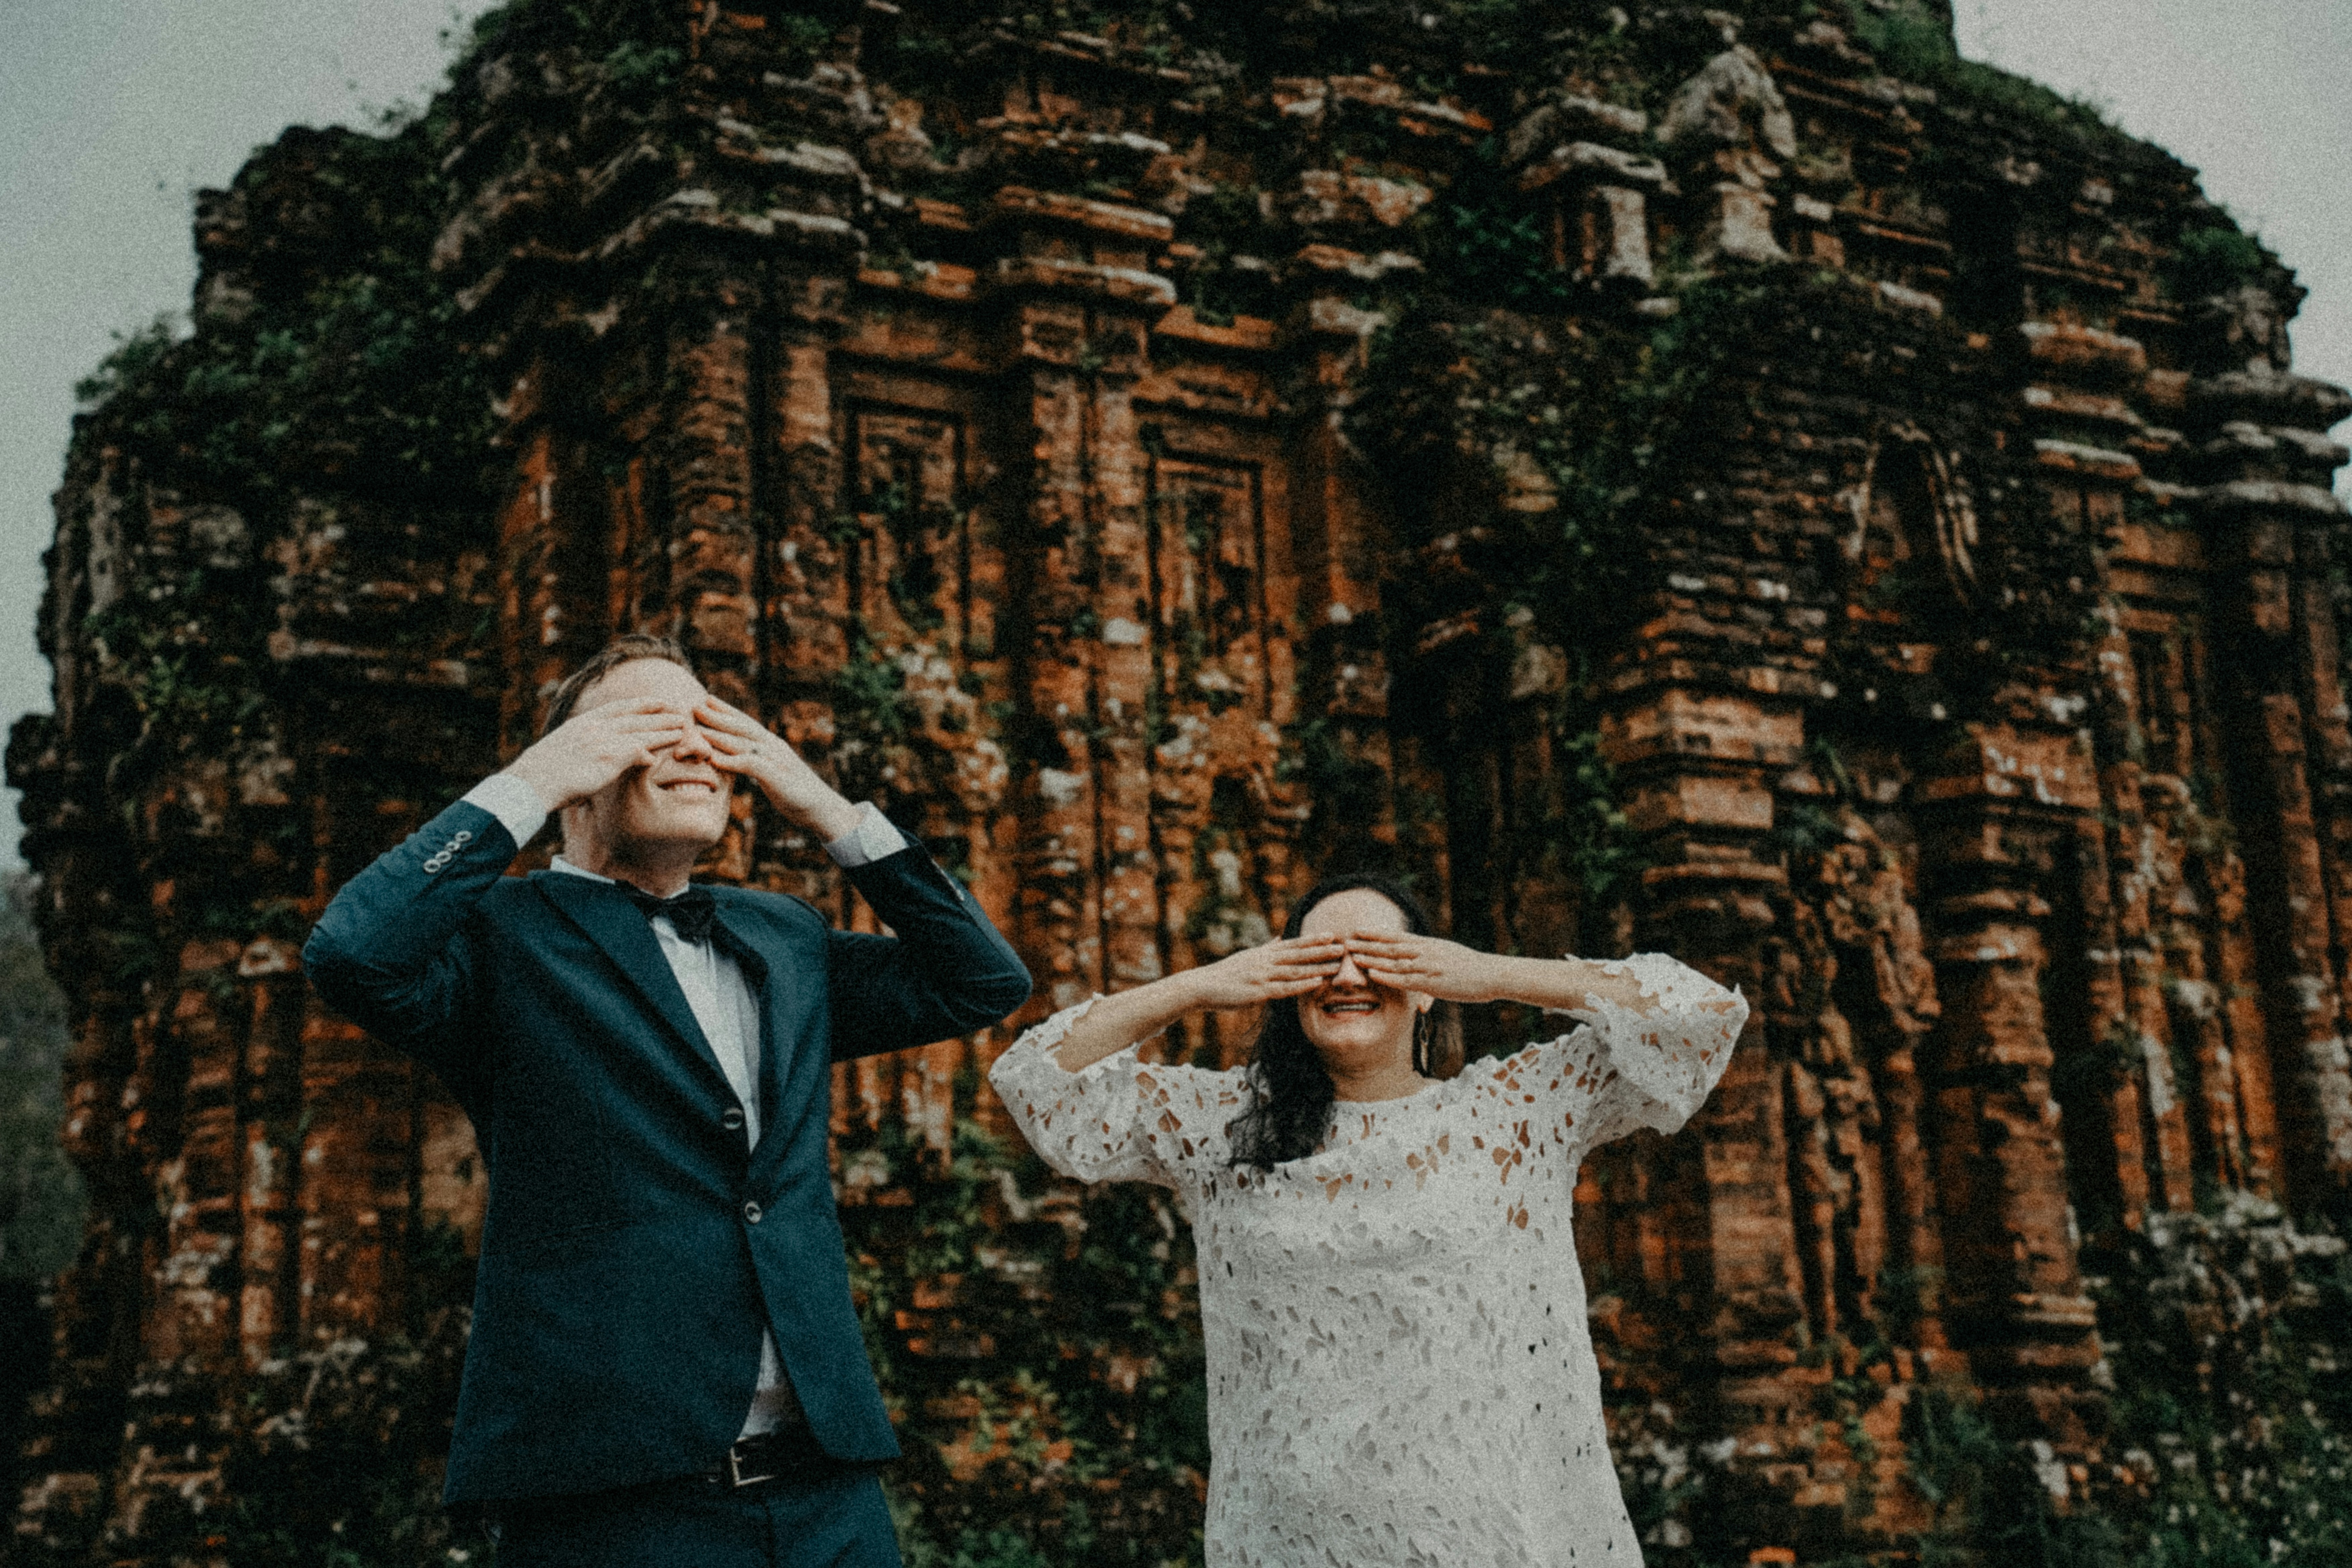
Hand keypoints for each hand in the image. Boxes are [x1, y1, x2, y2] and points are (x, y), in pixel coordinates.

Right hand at [504, 697, 692, 811]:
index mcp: (584, 722)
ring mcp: (602, 741)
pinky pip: (638, 752)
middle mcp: (595, 727)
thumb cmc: (542, 773)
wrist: (531, 782)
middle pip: (636, 717)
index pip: (619, 707)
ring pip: (642, 733)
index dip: (642, 703)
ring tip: (683, 731)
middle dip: (661, 714)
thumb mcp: (562, 748)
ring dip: (664, 731)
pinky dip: (650, 752)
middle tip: (680, 712)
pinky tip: (661, 757)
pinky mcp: (608, 758)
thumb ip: (582, 743)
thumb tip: (593, 751)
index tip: (659, 700)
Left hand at [694, 696, 861, 840]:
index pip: (746, 723)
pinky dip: (732, 761)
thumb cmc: (795, 792)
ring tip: (698, 730)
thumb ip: (757, 762)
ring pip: (743, 743)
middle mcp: (773, 747)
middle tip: (694, 706)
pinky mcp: (777, 777)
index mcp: (771, 745)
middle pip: (742, 727)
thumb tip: (738, 758)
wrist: (822, 808)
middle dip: (718, 716)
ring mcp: (776, 760)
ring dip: (719, 735)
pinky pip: (751, 765)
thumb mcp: (773, 773)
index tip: (706, 699)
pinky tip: (715, 760)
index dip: (727, 710)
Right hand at [1182, 935, 1347, 1009]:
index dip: (1313, 939)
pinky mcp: (1258, 993)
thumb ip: (1268, 949)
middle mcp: (1265, 962)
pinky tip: (1318, 983)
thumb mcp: (1248, 957)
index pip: (1293, 944)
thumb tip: (1283, 937)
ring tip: (1338, 964)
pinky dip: (1302, 985)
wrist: (1201, 987)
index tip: (1332, 934)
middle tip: (1344, 945)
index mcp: (1264, 954)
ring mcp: (1262, 976)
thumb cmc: (1225, 974)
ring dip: (1319, 966)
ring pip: (1296, 970)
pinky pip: (1285, 988)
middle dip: (1322, 950)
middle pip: (1299, 954)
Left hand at [1342, 931, 1515, 1004]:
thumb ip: (1428, 953)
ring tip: (1351, 956)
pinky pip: (1405, 980)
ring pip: (1393, 962)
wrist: (1491, 974)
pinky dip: (1387, 977)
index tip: (1357, 930)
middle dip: (1365, 944)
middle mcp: (1424, 952)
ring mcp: (1427, 967)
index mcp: (1427, 944)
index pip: (1396, 937)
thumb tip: (1416, 952)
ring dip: (1371, 959)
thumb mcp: (1446, 954)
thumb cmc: (1470, 967)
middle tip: (1344, 941)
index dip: (1375, 933)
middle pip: (1389, 947)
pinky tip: (1372, 975)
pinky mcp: (1432, 983)